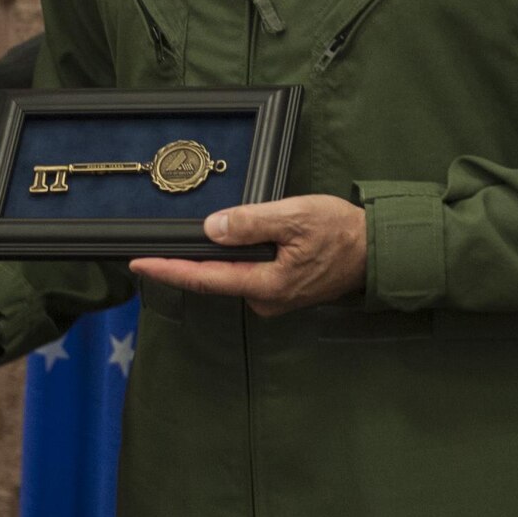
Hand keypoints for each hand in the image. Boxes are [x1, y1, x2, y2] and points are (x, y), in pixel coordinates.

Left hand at [129, 194, 366, 317]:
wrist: (381, 250)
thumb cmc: (342, 232)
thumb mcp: (294, 216)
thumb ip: (250, 223)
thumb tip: (212, 229)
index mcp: (265, 286)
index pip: (204, 279)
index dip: (167, 270)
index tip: (137, 262)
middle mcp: (266, 300)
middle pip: (214, 278)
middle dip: (188, 260)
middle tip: (159, 241)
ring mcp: (275, 298)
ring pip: (233, 273)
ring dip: (219, 255)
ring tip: (213, 230)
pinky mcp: (284, 290)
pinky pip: (250, 271)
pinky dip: (239, 256)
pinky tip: (241, 238)